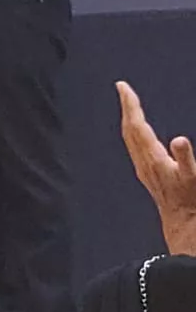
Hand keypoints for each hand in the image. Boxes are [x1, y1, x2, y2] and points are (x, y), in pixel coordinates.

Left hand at [117, 81, 195, 256]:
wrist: (185, 224)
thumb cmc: (191, 201)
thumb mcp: (194, 177)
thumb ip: (186, 159)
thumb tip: (180, 140)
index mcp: (153, 158)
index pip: (136, 125)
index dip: (130, 105)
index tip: (122, 86)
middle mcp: (143, 162)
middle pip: (129, 129)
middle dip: (127, 107)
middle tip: (123, 89)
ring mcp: (144, 169)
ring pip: (130, 138)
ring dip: (129, 119)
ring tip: (129, 104)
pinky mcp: (148, 174)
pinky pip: (135, 147)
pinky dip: (135, 132)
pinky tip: (138, 133)